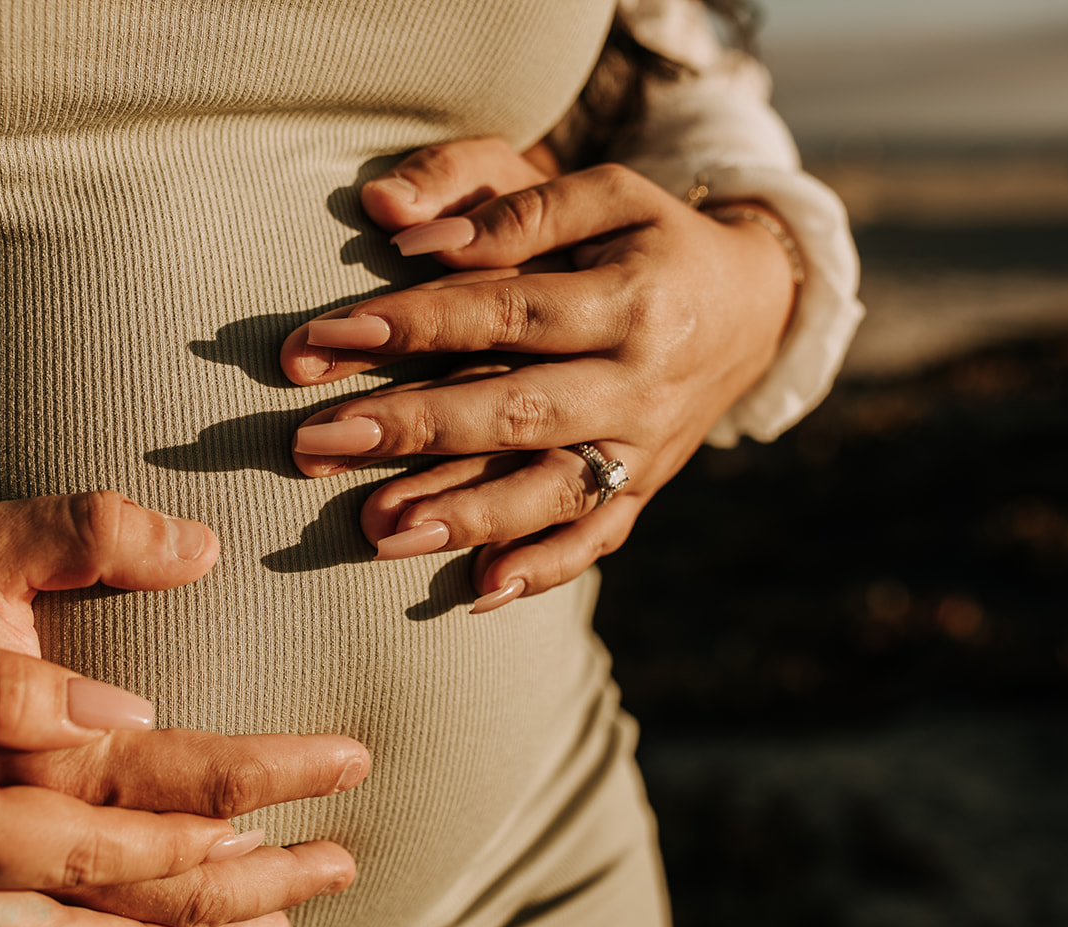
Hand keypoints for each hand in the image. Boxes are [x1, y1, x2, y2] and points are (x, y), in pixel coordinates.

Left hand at [281, 138, 796, 610]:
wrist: (753, 308)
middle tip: (314, 441)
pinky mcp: (644, 490)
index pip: (508, 311)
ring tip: (376, 531)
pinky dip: (543, 569)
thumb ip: (499, 199)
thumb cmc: (647, 236)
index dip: (414, 323)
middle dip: (414, 429)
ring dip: (467, 516)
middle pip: (521, 412)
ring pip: (555, 492)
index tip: (323, 337)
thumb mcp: (600, 191)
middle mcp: (642, 382)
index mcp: (631, 296)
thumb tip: (391, 215)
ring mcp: (646, 448)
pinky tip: (475, 594)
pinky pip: (598, 540)